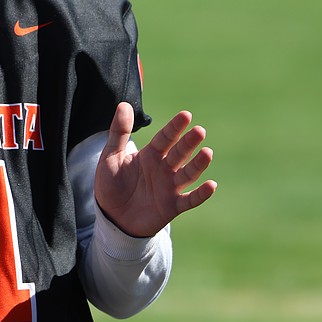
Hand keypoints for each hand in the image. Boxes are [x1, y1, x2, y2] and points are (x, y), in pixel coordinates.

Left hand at [94, 102, 215, 237]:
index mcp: (150, 154)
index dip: (174, 127)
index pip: (165, 138)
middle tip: (199, 131)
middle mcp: (164, 168)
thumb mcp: (110, 156)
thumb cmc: (111, 184)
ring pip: (187, 174)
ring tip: (207, 152)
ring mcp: (170, 187)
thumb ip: (119, 132)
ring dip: (198, 164)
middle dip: (189, 143)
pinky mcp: (172, 206)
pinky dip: (201, 194)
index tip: (186, 115)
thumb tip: (124, 104)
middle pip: (179, 153)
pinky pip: (189, 200)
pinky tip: (211, 185)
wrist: (111, 216)